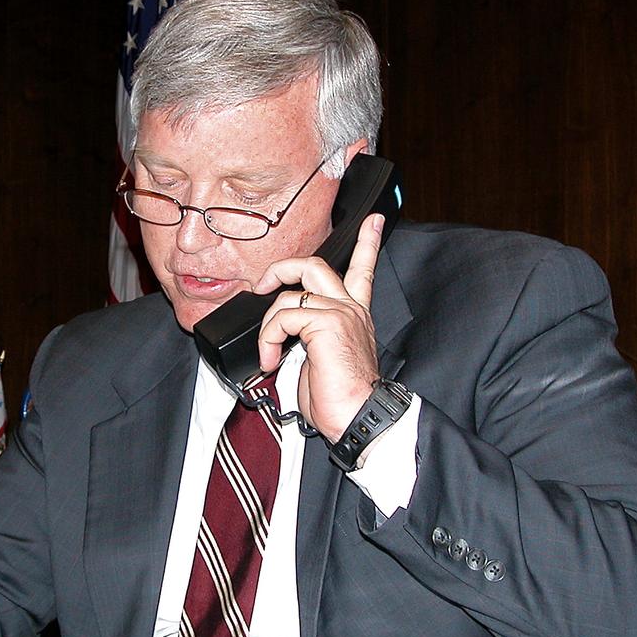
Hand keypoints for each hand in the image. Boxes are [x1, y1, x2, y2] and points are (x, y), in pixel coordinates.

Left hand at [254, 213, 384, 441]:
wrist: (357, 416)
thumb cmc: (340, 399)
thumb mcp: (318, 362)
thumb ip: (304, 340)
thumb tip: (275, 342)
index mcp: (353, 315)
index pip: (362, 270)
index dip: (368, 242)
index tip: (374, 220)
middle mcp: (350, 309)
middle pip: (315, 264)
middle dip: (281, 268)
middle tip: (262, 285)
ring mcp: (340, 313)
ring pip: (290, 292)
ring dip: (267, 323)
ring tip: (268, 352)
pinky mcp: (326, 323)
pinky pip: (283, 315)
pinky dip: (268, 337)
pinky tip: (271, 359)